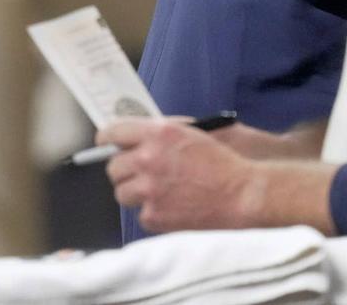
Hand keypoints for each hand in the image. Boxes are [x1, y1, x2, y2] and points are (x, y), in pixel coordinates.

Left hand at [97, 119, 262, 232]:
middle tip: (138, 174)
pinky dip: (152, 212)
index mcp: (158, 133)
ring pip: (121, 192)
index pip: (114, 132)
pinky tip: (171, 206)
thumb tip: (132, 139)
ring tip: (157, 192)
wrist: (241, 195)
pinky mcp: (153, 215)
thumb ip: (158, 134)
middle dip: (124, 170)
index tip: (104, 143)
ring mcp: (149, 189)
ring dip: (135, 192)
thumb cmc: (221, 164)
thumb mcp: (190, 134)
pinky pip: (140, 213)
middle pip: (113, 166)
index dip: (106, 139)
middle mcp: (148, 158)